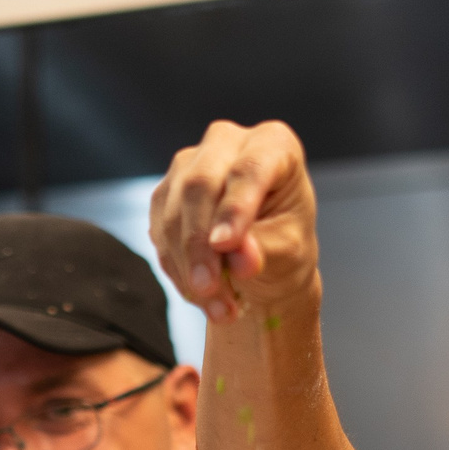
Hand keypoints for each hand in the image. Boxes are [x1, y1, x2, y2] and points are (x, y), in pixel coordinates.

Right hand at [148, 119, 320, 322]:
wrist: (262, 262)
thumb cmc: (284, 245)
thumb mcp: (289, 252)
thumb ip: (265, 251)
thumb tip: (241, 260)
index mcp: (273, 144)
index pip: (250, 169)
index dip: (234, 208)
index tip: (226, 246)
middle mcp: (228, 143)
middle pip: (199, 185)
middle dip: (201, 244)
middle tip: (209, 288)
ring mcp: (190, 164)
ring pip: (173, 213)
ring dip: (189, 267)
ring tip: (217, 306)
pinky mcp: (166, 193)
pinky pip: (160, 233)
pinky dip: (179, 270)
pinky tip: (201, 295)